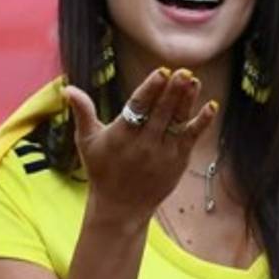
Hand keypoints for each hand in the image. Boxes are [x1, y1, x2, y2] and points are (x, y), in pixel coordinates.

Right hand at [62, 68, 217, 217]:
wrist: (120, 206)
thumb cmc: (102, 170)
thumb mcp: (87, 141)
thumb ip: (83, 112)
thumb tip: (67, 88)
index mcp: (122, 134)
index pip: (138, 107)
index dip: (150, 89)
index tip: (162, 72)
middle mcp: (144, 143)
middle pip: (161, 112)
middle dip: (173, 91)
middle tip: (184, 72)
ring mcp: (163, 152)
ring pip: (177, 122)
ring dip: (187, 102)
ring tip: (194, 81)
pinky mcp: (178, 160)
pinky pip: (191, 137)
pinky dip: (202, 123)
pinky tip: (211, 107)